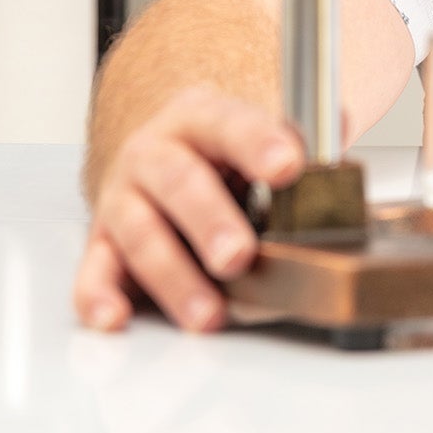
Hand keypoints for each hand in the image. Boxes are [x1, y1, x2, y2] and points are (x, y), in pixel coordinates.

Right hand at [75, 88, 303, 333]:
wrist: (164, 148)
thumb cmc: (220, 147)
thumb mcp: (257, 129)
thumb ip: (298, 136)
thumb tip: (337, 136)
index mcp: (202, 117)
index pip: (232, 125)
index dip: (260, 144)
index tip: (288, 167)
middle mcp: (155, 151)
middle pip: (181, 183)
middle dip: (211, 223)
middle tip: (239, 255)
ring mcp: (124, 196)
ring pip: (143, 234)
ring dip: (174, 277)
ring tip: (209, 312)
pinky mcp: (102, 239)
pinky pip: (95, 268)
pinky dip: (100, 294)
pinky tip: (116, 315)